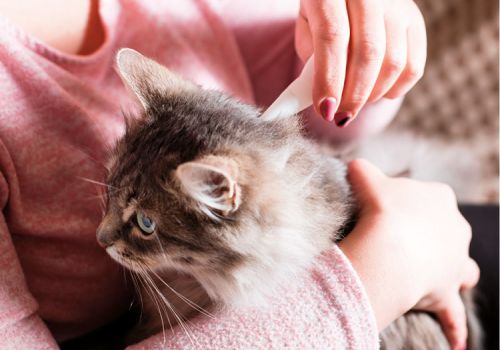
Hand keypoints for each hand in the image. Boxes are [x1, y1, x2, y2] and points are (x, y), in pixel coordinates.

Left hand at [296, 0, 426, 125]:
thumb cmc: (321, 14)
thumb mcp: (306, 28)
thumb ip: (312, 59)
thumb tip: (325, 102)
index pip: (333, 36)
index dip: (329, 78)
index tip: (325, 110)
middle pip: (368, 51)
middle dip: (354, 95)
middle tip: (340, 117)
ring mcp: (397, 4)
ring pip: (394, 61)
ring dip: (373, 94)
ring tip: (355, 103)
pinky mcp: (415, 19)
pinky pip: (414, 65)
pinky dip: (396, 89)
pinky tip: (378, 93)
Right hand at [339, 160, 478, 349]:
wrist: (389, 248)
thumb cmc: (380, 210)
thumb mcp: (366, 178)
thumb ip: (362, 169)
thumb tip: (353, 166)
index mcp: (439, 198)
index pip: (427, 197)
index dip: (405, 204)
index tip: (386, 210)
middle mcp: (455, 229)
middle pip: (445, 231)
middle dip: (430, 235)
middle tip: (401, 241)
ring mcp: (454, 261)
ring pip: (461, 267)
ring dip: (452, 271)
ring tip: (436, 277)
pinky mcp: (447, 292)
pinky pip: (454, 314)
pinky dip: (454, 327)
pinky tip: (456, 343)